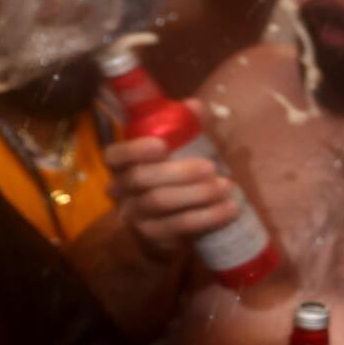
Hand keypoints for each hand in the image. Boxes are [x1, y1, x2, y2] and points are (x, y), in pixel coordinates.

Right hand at [103, 107, 239, 259]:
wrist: (174, 227)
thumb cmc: (176, 179)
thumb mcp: (181, 152)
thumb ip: (186, 128)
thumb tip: (195, 106)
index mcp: (123, 166)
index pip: (114, 155)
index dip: (134, 150)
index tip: (163, 145)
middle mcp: (122, 191)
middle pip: (141, 180)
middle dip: (179, 172)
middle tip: (211, 167)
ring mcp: (135, 216)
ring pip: (160, 203)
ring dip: (197, 194)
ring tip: (227, 187)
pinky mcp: (154, 237)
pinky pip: (178, 226)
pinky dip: (206, 217)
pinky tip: (229, 209)